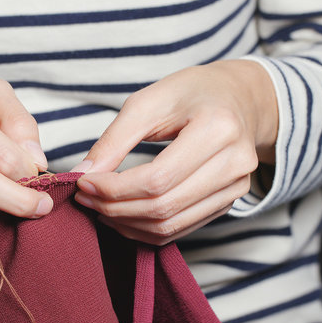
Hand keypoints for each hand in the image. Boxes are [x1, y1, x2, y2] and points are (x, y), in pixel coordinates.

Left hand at [71, 60, 277, 244]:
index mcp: (218, 129)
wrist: (239, 98)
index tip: (83, 182)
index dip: (114, 188)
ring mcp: (236, 188)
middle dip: (114, 207)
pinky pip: (180, 229)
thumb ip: (114, 140)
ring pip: (170, 225)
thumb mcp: (148, 102)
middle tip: (85, 197)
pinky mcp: (229, 203)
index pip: (157, 179)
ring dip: (126, 223)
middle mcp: (235, 164)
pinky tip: (121, 215)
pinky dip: (145, 229)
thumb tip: (84, 174)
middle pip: (163, 207)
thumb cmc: (191, 93)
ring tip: (98, 207)